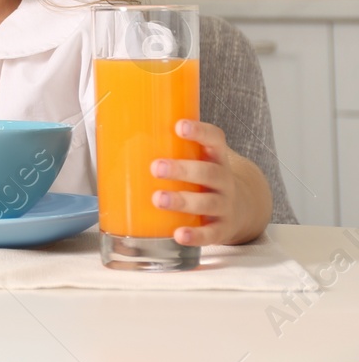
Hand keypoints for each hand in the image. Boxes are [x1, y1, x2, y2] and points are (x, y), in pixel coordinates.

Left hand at [151, 118, 246, 246]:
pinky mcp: (222, 229)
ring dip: (182, 201)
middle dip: (182, 169)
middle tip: (156, 167)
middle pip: (209, 172)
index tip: (179, 126)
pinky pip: (211, 233)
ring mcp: (225, 205)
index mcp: (216, 157)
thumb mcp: (197, 158)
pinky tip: (179, 234)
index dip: (199, 132)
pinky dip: (196, 235)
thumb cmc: (204, 177)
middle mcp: (224, 180)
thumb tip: (119, 133)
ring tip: (158, 198)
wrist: (242, 208)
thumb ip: (169, 146)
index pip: (214, 139)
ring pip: (207, 202)